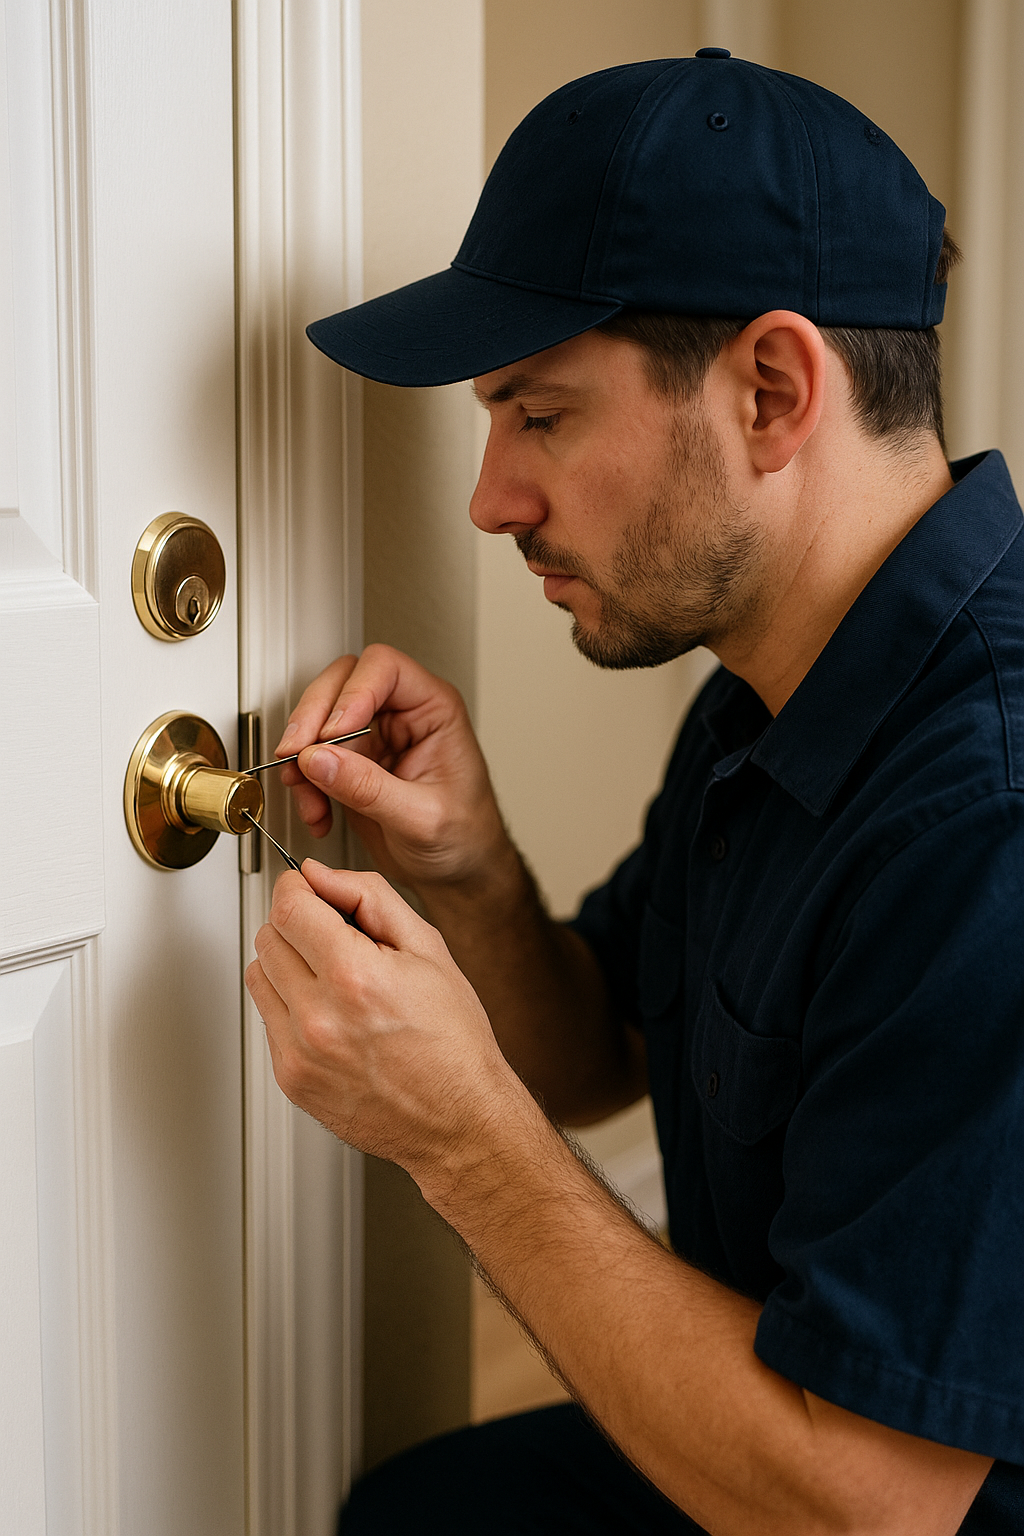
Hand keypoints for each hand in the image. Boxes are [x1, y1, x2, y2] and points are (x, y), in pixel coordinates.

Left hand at [244, 861, 520, 1173]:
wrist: (460, 1119)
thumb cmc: (455, 1041)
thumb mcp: (428, 947)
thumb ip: (369, 895)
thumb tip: (319, 874)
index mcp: (355, 976)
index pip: (288, 905)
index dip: (299, 887)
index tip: (311, 890)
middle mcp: (319, 1018)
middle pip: (268, 936)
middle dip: (298, 924)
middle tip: (336, 937)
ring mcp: (299, 1053)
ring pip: (259, 975)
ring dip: (288, 964)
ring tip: (335, 978)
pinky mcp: (291, 1079)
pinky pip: (268, 1019)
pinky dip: (293, 1007)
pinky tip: (334, 1015)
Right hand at [275, 645, 510, 891]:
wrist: (460, 874)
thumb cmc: (466, 838)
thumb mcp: (422, 818)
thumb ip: (369, 788)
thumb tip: (318, 759)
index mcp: (434, 710)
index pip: (385, 669)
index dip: (352, 694)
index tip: (331, 734)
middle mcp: (402, 716)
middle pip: (342, 684)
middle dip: (312, 720)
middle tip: (296, 756)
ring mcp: (374, 739)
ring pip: (319, 721)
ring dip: (303, 759)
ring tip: (308, 798)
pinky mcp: (353, 766)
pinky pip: (313, 760)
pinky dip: (305, 785)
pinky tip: (317, 814)